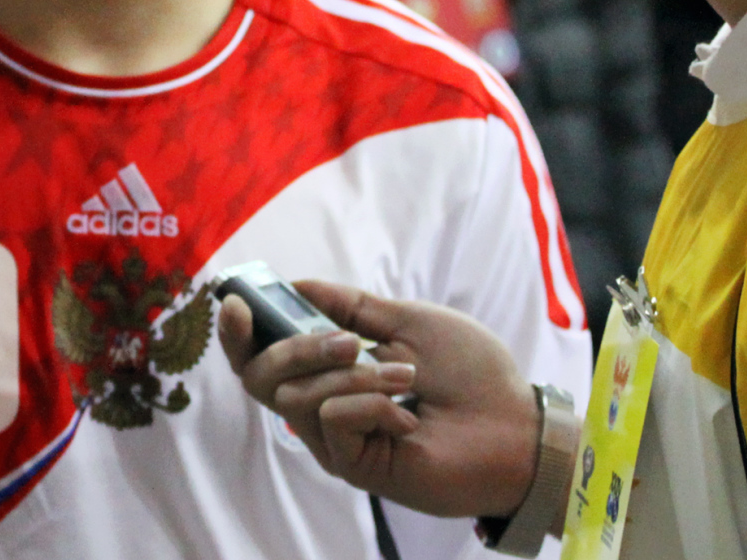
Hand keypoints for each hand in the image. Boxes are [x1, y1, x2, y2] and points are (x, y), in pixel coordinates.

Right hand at [218, 280, 539, 518]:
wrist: (513, 422)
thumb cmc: (471, 373)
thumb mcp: (408, 321)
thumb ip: (351, 307)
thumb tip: (298, 283)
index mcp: (334, 371)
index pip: (264, 356)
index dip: (238, 332)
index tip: (234, 300)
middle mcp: (325, 407)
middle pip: (262, 377)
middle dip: (297, 347)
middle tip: (349, 341)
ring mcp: (337, 439)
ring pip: (296, 397)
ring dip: (353, 375)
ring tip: (405, 377)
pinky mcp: (353, 464)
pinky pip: (330, 419)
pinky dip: (369, 403)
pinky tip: (406, 411)